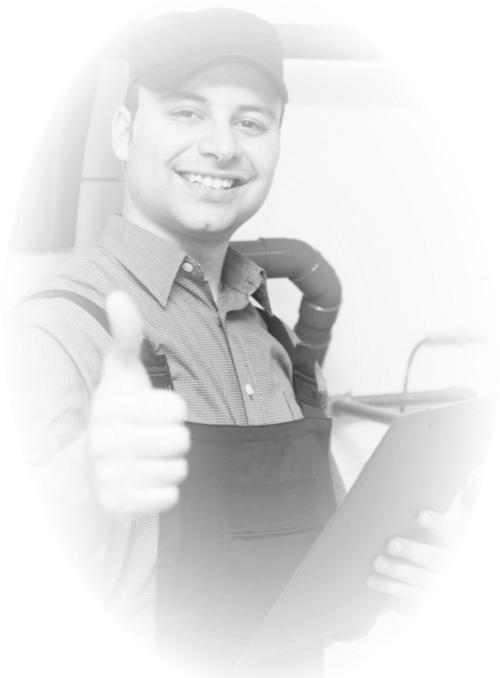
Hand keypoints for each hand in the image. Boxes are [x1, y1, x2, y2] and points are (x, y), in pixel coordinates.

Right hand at [84, 290, 189, 520]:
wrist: (90, 469)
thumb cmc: (116, 414)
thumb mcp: (121, 373)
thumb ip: (126, 336)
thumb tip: (117, 294)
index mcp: (110, 407)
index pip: (178, 409)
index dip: (172, 410)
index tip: (151, 412)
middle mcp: (106, 443)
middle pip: (182, 440)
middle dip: (173, 438)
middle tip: (150, 437)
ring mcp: (112, 477)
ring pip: (179, 469)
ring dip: (170, 463)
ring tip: (147, 457)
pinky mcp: (122, 505)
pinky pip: (170, 496)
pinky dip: (163, 489)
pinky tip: (144, 479)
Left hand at [366, 510, 460, 612]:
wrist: (441, 572)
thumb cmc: (428, 544)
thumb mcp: (430, 536)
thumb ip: (418, 526)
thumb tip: (395, 508)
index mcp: (451, 544)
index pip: (445, 532)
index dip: (435, 524)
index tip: (422, 515)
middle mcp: (449, 563)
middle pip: (431, 558)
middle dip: (411, 551)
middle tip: (391, 545)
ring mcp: (439, 582)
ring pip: (419, 578)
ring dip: (396, 570)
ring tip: (378, 563)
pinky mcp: (428, 597)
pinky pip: (409, 594)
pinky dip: (389, 587)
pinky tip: (372, 580)